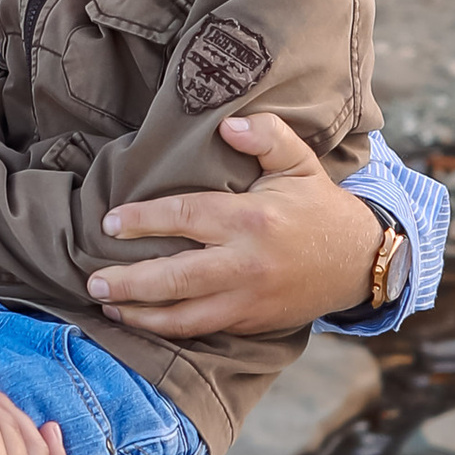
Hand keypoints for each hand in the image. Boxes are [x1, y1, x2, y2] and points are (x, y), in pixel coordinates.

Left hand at [86, 112, 381, 338]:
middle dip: (129, 282)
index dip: (143, 221)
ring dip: (141, 314)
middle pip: (175, 278)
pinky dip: (169, 330)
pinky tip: (143, 323)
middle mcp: (246, 262)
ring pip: (184, 315)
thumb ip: (266, 136)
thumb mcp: (300, 162)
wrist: (360, 261)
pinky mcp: (252, 321)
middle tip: (94, 280)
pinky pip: (202, 329)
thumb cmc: (320, 207)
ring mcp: (248, 298)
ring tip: (107, 306)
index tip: (110, 223)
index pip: (185, 218)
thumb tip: (228, 124)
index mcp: (251, 219)